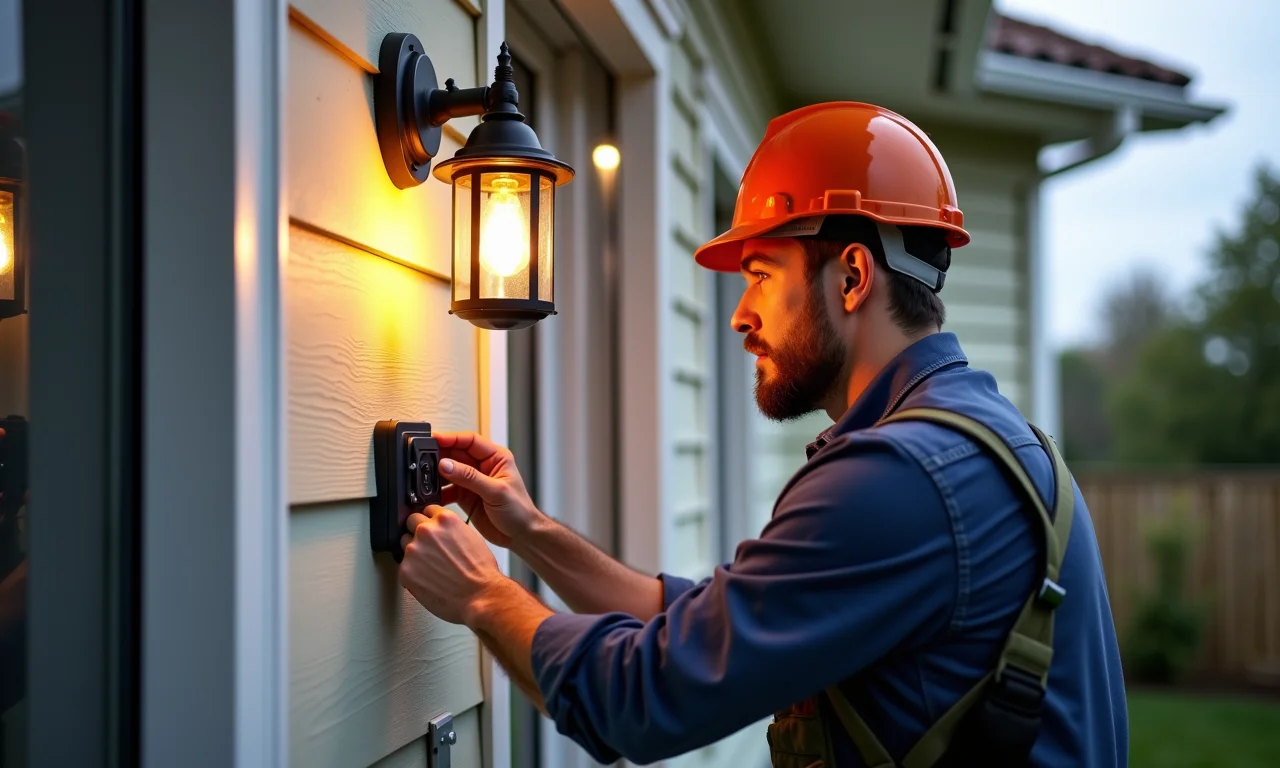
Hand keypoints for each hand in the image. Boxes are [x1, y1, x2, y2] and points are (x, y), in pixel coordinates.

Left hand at [398, 507, 505, 624]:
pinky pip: (403, 567)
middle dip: (418, 533)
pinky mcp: (405, 571)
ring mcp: (413, 551)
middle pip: (411, 522)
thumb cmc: (480, 571)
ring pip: (405, 545)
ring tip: (431, 567)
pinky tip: (428, 579)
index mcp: (444, 519)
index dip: (430, 521)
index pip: (426, 510)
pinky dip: (413, 573)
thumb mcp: (470, 537)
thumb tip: (441, 531)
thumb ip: (450, 529)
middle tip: (429, 549)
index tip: (432, 530)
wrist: (480, 595)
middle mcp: (426, 531)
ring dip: (415, 553)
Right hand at [433, 431, 540, 548]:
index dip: (451, 438)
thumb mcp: (496, 491)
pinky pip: (446, 489)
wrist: (520, 535)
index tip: (434, 439)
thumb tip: (446, 464)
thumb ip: (470, 477)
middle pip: (456, 454)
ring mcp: (472, 481)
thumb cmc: (519, 510)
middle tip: (423, 460)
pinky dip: (437, 492)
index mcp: (495, 458)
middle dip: (440, 456)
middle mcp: (482, 466)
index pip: (470, 441)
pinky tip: (429, 495)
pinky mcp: (464, 495)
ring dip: (436, 475)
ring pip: (449, 471)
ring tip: (424, 478)